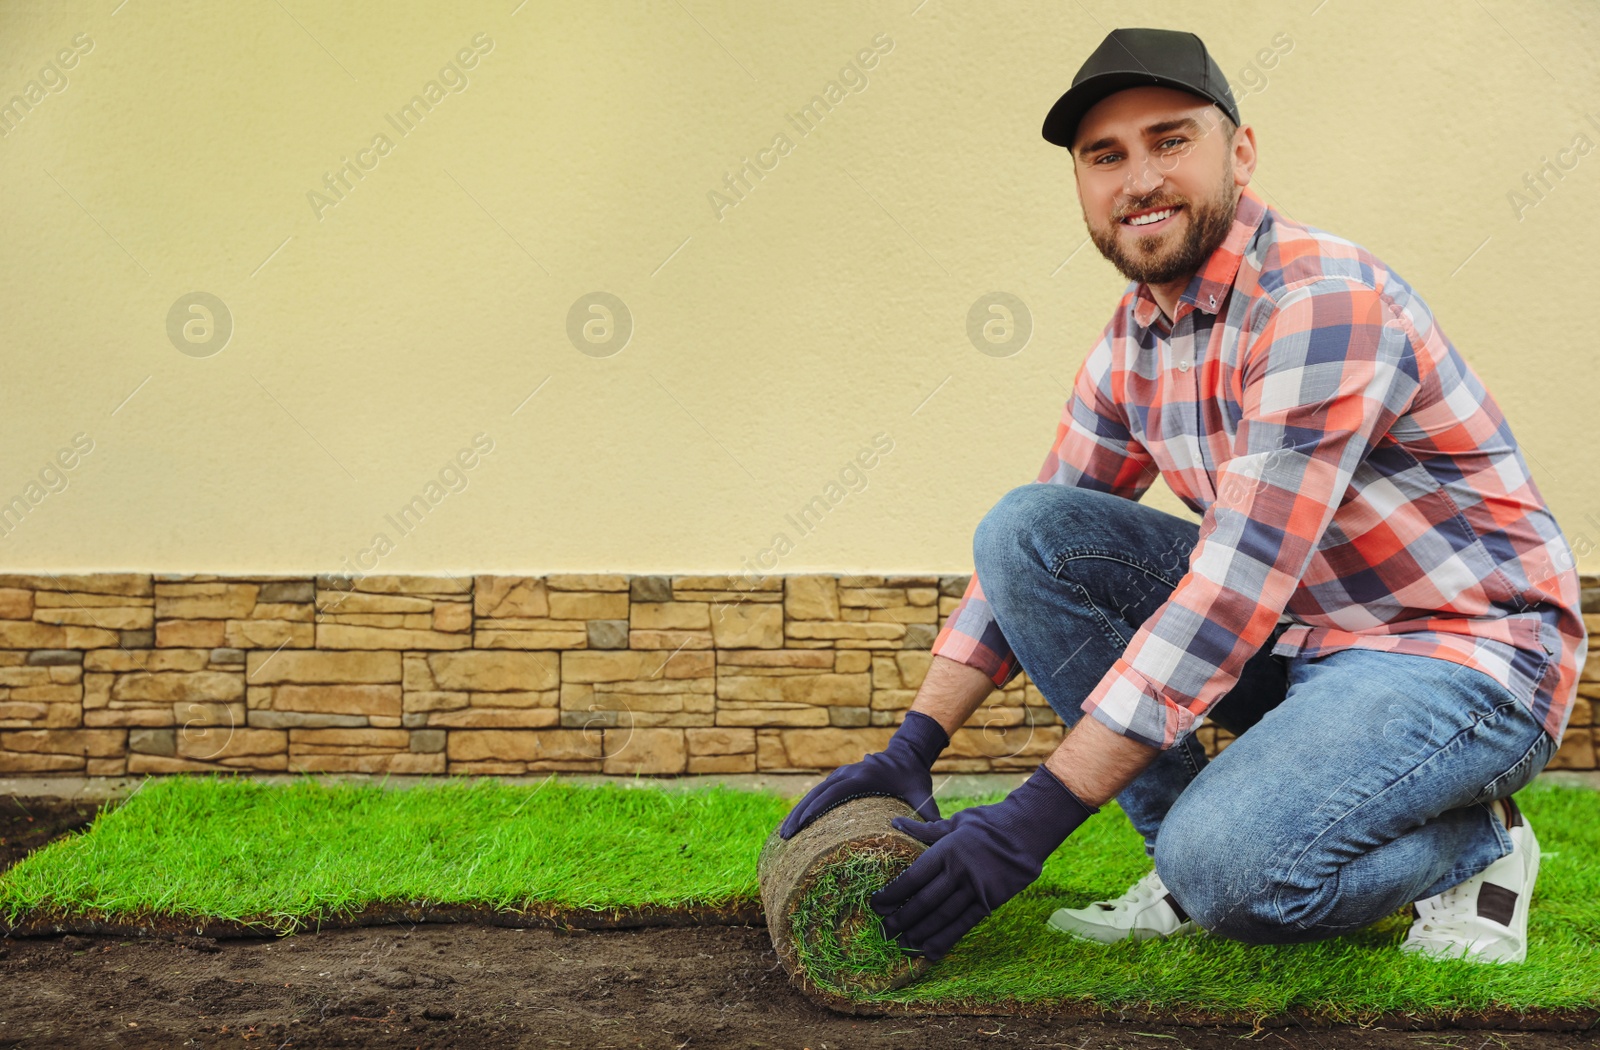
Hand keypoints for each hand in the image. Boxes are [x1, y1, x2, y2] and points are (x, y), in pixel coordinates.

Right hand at [778, 710, 948, 839]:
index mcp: (863, 776)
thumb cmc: (914, 777)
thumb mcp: (922, 793)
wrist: (908, 754)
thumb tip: (935, 839)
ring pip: (814, 793)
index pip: (834, 792)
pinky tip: (797, 824)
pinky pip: (818, 794)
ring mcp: (840, 775)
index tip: (802, 825)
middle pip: (817, 793)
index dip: (816, 807)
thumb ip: (929, 814)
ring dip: (799, 812)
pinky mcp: (839, 780)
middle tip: (786, 837)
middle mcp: (847, 773)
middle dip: (800, 814)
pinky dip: (806, 807)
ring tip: (785, 835)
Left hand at [868, 765, 1096, 961]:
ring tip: (903, 944)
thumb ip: (925, 830)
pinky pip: (965, 924)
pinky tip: (931, 950)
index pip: (913, 877)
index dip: (893, 894)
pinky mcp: (991, 901)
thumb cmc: (988, 822)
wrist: (1027, 830)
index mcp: (947, 850)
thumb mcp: (954, 821)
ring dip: (921, 933)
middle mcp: (960, 871)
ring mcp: (977, 888)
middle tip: (885, 931)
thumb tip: (895, 822)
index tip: (876, 905)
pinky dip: (946, 939)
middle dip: (903, 918)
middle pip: (925, 901)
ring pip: (943, 917)